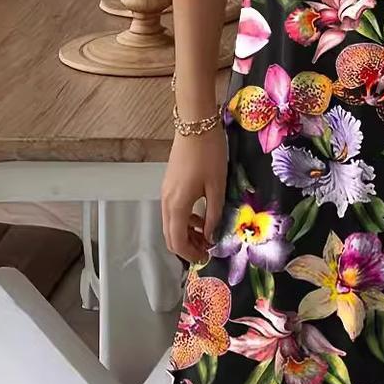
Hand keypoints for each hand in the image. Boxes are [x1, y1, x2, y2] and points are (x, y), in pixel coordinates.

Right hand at [161, 127, 227, 264]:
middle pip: (171, 235)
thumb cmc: (209, 155)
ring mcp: (166, 192)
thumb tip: (211, 236)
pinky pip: (174, 211)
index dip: (191, 254)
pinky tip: (203, 216)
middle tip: (208, 250)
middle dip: (188, 247)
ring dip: (187, 233)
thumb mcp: (217, 187)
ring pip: (171, 223)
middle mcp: (166, 202)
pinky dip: (186, 219)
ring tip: (209, 234)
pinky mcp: (170, 184)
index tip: (207, 258)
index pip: (177, 242)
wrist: (195, 125)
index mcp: (176, 205)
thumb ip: (214, 214)